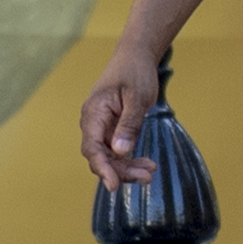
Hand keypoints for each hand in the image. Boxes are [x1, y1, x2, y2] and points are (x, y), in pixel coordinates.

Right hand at [79, 43, 162, 188]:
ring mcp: (102, 127)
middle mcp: (93, 123)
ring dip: (128, 168)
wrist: (136, 57)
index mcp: (94, 113)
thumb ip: (129, 124)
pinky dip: (130, 160)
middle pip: (101, 157)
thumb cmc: (135, 72)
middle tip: (148, 177)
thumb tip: (120, 151)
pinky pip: (117, 151)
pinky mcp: (112, 129)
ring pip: (109, 157)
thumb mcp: (137, 97)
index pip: (92, 147)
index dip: (102, 168)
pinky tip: (147, 165)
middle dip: (121, 170)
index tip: (113, 185)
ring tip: (150, 173)